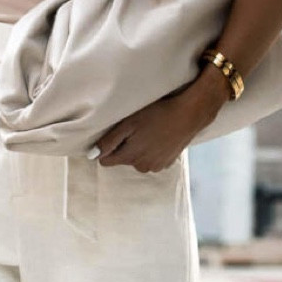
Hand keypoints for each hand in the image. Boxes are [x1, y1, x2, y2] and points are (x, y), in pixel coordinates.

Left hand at [92, 69, 231, 172]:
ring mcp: (156, 167)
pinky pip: (152, 160)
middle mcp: (141, 167)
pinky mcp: (168, 164)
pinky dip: (153, 150)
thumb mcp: (129, 123)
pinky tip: (159, 137)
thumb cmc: (157, 114)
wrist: (189, 114)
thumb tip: (92, 155)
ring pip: (138, 160)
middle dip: (125, 147)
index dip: (107, 148)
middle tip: (135, 129)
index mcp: (129, 157)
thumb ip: (109, 141)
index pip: (106, 161)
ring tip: (149, 131)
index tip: (113, 135)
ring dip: (139, 149)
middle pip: (123, 160)